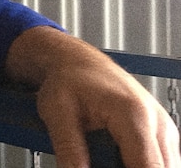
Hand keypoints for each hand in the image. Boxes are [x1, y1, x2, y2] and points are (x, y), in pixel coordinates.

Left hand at [6, 26, 179, 166]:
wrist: (77, 62)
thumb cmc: (68, 80)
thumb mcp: (57, 113)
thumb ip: (69, 149)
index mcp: (134, 115)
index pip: (148, 167)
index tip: (105, 167)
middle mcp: (158, 122)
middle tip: (96, 160)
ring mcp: (163, 128)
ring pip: (163, 167)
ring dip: (135, 167)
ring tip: (100, 153)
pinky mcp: (162, 135)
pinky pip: (159, 162)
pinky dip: (138, 164)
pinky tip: (113, 156)